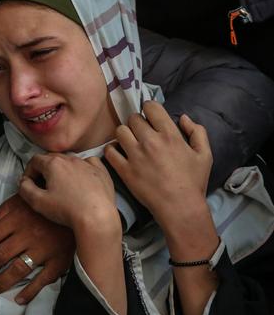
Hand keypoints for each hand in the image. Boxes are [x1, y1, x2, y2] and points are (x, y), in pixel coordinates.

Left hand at [0, 194, 73, 303]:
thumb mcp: (25, 198)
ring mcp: (43, 250)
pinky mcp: (58, 261)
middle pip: (0, 255)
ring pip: (17, 270)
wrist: (82, 208)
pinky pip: (42, 280)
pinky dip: (30, 292)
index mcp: (18, 219)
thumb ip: (6, 209)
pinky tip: (18, 300)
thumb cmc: (49, 202)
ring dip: (1, 282)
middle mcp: (28, 236)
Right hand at [18, 153, 118, 230]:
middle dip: (44, 170)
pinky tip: (81, 179)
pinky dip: (82, 168)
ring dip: (62, 170)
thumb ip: (25, 188)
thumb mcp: (38, 202)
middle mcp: (70, 159)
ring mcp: (87, 164)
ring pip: (69, 160)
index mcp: (53, 164)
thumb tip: (23, 181)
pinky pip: (89, 163)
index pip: (34, 160)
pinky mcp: (101, 171)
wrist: (97, 217)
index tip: (29, 183)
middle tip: (43, 186)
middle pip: (51, 158)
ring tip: (62, 186)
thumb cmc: (68, 210)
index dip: (29, 172)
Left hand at [104, 100, 212, 225]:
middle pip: (133, 118)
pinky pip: (110, 151)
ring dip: (125, 134)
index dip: (149, 109)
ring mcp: (135, 155)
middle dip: (137, 123)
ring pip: (120, 131)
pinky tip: (120, 153)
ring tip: (130, 142)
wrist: (180, 207)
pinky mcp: (124, 169)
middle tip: (141, 132)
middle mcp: (150, 141)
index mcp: (170, 135)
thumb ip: (197, 132)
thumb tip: (184, 117)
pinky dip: (112, 150)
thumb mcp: (205, 155)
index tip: (150, 116)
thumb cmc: (193, 181)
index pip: (151, 107)